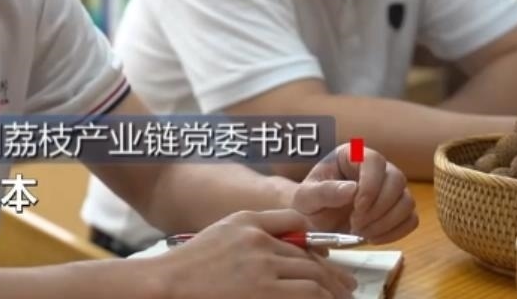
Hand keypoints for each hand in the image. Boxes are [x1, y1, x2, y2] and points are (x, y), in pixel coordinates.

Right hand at [146, 209, 357, 298]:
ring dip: (332, 293)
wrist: (168, 284)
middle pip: (311, 261)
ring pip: (313, 282)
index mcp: (252, 225)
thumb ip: (260, 225)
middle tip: (348, 287)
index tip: (329, 262)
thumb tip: (298, 235)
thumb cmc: (193, 261)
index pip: (300, 231)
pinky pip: (304, 296)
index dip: (320, 248)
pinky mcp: (262, 295)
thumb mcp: (226, 228)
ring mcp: (262, 273)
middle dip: (335, 277)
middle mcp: (261, 245)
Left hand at [293, 144, 417, 243]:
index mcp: (353, 156)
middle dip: (378, 208)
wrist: (317, 220)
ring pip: (407, 201)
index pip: (374, 161)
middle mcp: (377, 168)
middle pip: (397, 180)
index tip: (357, 207)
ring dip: (386, 222)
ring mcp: (391, 188)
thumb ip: (323, 192)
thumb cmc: (311, 203)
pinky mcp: (398, 209)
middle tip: (356, 224)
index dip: (371, 185)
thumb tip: (352, 189)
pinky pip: (411, 220)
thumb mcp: (305, 198)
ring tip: (361, 232)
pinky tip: (373, 237)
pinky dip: (395, 232)